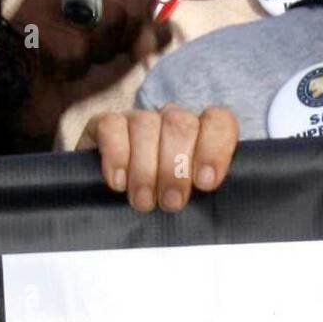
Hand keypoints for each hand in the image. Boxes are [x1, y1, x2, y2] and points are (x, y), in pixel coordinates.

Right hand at [8, 0, 171, 144]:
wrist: (32, 79)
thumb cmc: (81, 48)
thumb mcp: (121, 31)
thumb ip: (146, 24)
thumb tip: (163, 30)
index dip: (146, 20)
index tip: (127, 31)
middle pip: (132, 6)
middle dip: (123, 38)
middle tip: (100, 45)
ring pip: (110, 23)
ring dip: (100, 52)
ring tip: (80, 51)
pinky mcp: (36, 25)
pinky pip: (80, 52)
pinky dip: (75, 67)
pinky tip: (60, 63)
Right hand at [78, 104, 238, 211]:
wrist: (110, 200)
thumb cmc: (163, 200)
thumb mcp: (190, 196)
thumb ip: (204, 190)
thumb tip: (213, 198)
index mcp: (201, 130)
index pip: (219, 121)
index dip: (215, 149)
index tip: (206, 183)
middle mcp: (171, 119)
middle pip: (181, 124)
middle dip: (176, 167)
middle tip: (172, 202)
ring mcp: (137, 119)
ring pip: (145, 124)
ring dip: (145, 169)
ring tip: (144, 202)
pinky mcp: (104, 124)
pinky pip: (111, 126)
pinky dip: (116, 155)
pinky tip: (118, 183)